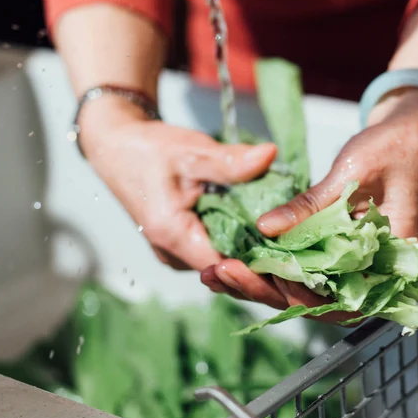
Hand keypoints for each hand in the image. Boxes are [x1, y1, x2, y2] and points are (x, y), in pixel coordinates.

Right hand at [79, 97, 289, 305]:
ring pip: (224, 261)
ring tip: (288, 235)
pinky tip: (263, 226)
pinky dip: (238, 240)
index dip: (262, 263)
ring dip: (252, 249)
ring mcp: (176, 252)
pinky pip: (216, 249)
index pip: (227, 267)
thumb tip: (271, 155)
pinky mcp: (181, 244)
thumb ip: (231, 161)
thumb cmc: (149, 149)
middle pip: (229, 269)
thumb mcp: (192, 151)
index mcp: (173, 237)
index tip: (295, 250)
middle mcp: (173, 254)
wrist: (116, 147)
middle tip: (301, 243)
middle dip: (263, 259)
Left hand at [204, 88, 417, 315]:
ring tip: (218, 273)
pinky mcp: (343, 250)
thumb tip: (266, 228)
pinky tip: (240, 260)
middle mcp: (377, 271)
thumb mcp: (351, 172)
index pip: (346, 300)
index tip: (265, 277)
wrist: (416, 132)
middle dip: (266, 291)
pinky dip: (275, 265)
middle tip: (221, 275)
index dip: (303, 297)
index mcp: (394, 260)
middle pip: (318, 302)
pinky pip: (307, 268)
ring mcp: (359, 263)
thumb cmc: (397, 147)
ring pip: (307, 289)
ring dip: (263, 283)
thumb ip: (311, 206)